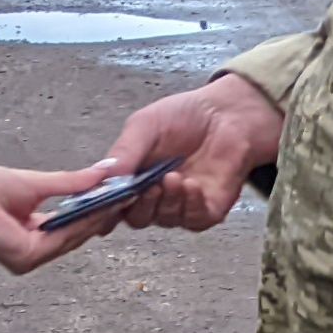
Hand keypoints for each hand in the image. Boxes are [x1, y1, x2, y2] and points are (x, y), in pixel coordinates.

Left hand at [0, 163, 124, 274]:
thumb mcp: (39, 183)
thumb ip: (71, 183)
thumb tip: (103, 172)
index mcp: (34, 233)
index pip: (71, 226)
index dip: (95, 212)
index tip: (117, 196)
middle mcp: (33, 250)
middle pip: (76, 234)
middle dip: (101, 216)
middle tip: (125, 196)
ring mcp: (31, 257)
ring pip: (73, 238)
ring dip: (96, 219)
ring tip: (116, 199)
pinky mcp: (28, 256)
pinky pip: (62, 238)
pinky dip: (81, 223)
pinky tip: (97, 208)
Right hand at [103, 74, 283, 232]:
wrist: (229, 112)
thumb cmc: (186, 115)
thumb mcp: (145, 125)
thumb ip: (124, 152)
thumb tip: (103, 178)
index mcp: (132, 177)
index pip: (110, 204)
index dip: (103, 207)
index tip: (104, 198)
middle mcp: (154, 196)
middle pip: (135, 217)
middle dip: (138, 205)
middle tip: (145, 188)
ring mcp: (181, 205)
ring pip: (164, 219)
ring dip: (167, 201)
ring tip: (173, 177)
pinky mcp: (207, 210)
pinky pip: (194, 220)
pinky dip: (191, 205)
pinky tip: (192, 185)